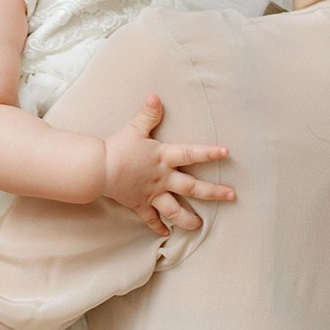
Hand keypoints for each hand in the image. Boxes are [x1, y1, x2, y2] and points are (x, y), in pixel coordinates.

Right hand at [101, 94, 234, 233]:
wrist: (99, 169)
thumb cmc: (118, 148)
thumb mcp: (135, 129)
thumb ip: (148, 114)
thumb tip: (155, 96)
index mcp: (164, 158)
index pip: (191, 154)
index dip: (209, 153)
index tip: (226, 153)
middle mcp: (163, 178)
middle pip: (192, 188)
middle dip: (213, 193)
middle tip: (231, 196)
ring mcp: (152, 193)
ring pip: (174, 210)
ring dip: (188, 219)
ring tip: (199, 225)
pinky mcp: (139, 204)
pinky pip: (150, 218)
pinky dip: (157, 226)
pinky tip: (166, 234)